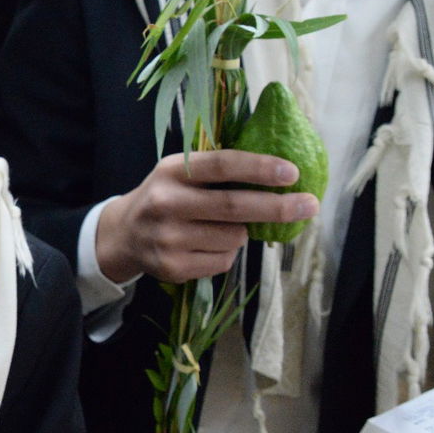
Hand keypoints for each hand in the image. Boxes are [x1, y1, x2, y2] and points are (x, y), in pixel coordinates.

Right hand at [96, 150, 318, 283]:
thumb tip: (280, 175)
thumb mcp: (180, 173)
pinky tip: (206, 245)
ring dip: (241, 233)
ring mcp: (168, 238)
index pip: (222, 166)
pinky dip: (226, 253)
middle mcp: (166, 203)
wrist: (124, 235)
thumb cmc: (166, 197)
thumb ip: (217, 171)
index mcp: (172, 171)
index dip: (259, 168)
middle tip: (309, 205)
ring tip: (221, 227)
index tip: (292, 173)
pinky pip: (224, 261)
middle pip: (233, 206)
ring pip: (233, 237)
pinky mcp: (174, 267)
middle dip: (277, 206)